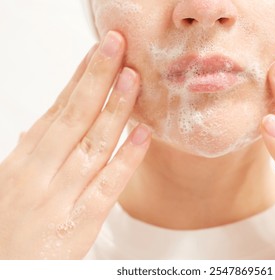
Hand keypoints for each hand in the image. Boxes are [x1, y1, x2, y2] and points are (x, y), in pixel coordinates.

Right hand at [0, 31, 150, 258]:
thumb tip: (45, 123)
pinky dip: (126, 160)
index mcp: (25, 159)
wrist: (3, 271)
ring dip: (115, 109)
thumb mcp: (12, 181)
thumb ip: (34, 151)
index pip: (58, 108)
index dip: (80, 78)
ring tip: (133, 78)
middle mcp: (41, 172)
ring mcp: (60, 197)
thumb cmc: (7, 226)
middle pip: (74, 116)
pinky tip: (143, 135)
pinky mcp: (79, 223)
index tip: (98, 52)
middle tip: (117, 45)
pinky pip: (107, 186)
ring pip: (92, 144)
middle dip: (97, 77)